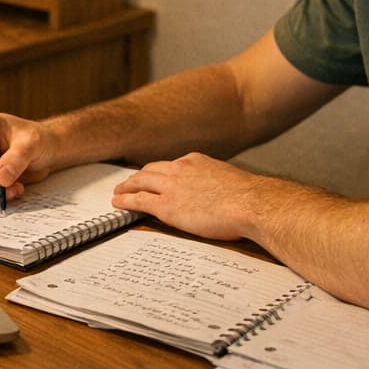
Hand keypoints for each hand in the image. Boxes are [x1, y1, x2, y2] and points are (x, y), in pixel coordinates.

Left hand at [111, 152, 259, 240]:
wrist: (251, 203)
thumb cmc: (249, 198)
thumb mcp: (230, 181)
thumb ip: (217, 184)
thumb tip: (222, 195)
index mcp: (196, 161)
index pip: (170, 165)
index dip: (159, 172)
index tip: (155, 177)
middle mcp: (180, 169)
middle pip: (151, 170)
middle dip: (138, 176)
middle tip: (130, 182)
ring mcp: (171, 186)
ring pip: (140, 181)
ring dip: (126, 186)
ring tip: (118, 192)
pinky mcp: (167, 206)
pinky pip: (138, 200)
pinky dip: (125, 200)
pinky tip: (118, 203)